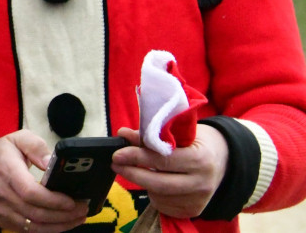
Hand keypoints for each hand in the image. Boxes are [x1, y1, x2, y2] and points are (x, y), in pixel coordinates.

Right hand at [0, 130, 88, 231]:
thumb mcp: (16, 139)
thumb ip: (36, 146)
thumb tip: (52, 163)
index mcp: (7, 171)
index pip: (30, 192)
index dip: (53, 200)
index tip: (72, 200)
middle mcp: (2, 194)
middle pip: (36, 213)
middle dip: (64, 215)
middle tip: (83, 209)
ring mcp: (1, 211)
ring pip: (34, 227)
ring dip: (59, 226)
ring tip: (77, 218)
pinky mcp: (2, 221)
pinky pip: (28, 231)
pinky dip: (48, 230)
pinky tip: (61, 224)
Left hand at [112, 125, 227, 217]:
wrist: (225, 159)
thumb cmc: (197, 141)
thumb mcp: (179, 132)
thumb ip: (152, 135)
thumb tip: (123, 134)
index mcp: (200, 159)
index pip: (163, 161)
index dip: (138, 157)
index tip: (118, 154)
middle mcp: (202, 183)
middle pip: (159, 184)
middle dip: (133, 173)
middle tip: (115, 164)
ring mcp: (199, 200)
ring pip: (159, 196)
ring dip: (142, 182)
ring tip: (135, 169)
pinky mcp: (193, 210)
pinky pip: (164, 205)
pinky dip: (152, 194)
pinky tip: (151, 182)